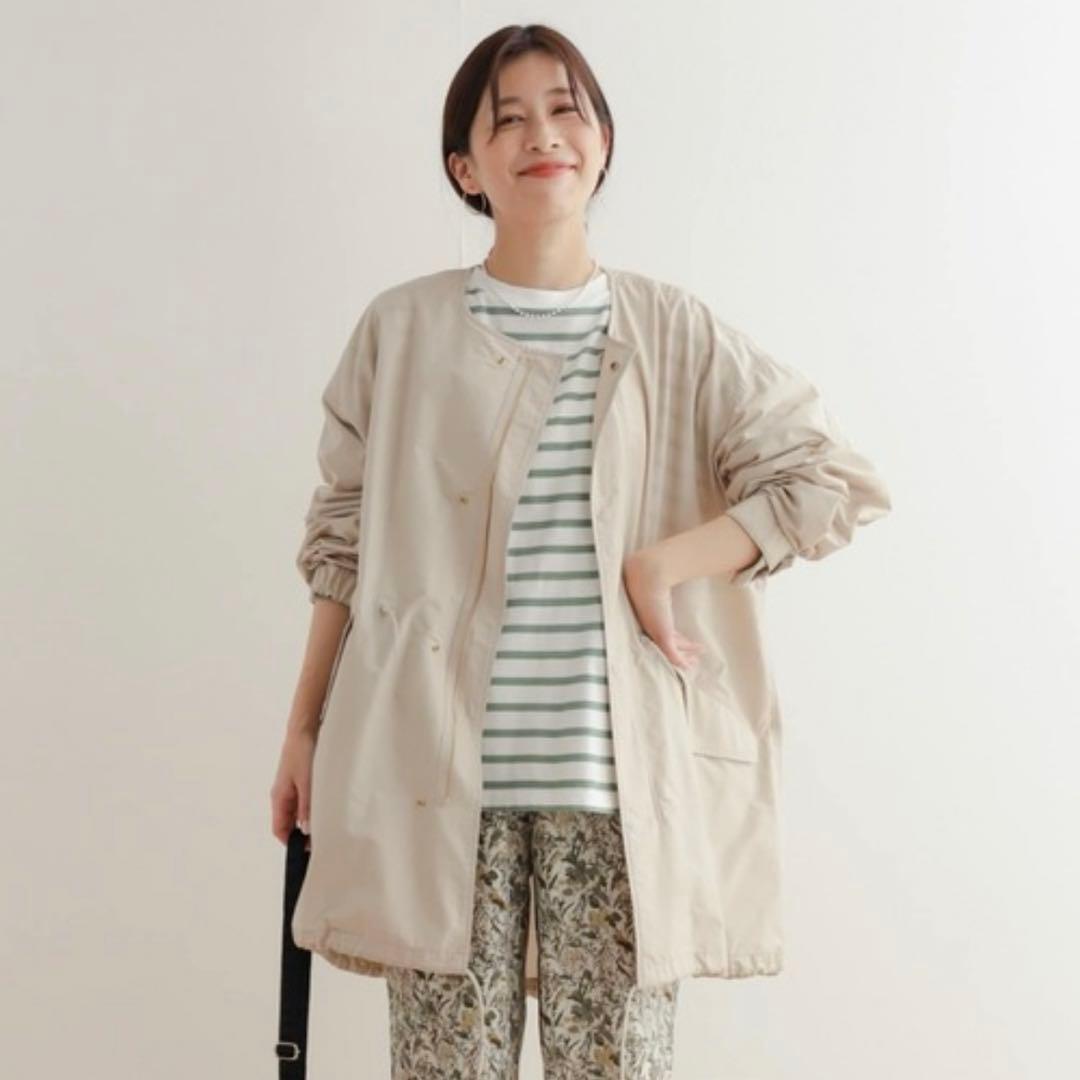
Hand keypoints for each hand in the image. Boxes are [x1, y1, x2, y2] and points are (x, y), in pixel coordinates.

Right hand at [270, 729, 316, 850]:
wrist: (304, 729)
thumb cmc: (302, 752)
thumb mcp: (307, 782)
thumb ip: (307, 806)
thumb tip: (307, 830)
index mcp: (279, 798)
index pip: (280, 829)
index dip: (291, 842)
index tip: (306, 850)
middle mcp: (283, 796)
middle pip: (289, 823)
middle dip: (303, 833)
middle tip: (321, 840)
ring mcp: (292, 788)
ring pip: (299, 812)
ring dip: (310, 820)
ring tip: (326, 825)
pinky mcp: (301, 781)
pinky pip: (305, 801)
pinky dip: (313, 807)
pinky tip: (326, 807)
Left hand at [622, 550, 704, 671]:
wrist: (647, 575)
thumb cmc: (650, 573)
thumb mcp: (657, 578)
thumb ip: (662, 577)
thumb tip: (670, 562)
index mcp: (648, 616)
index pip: (663, 632)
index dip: (676, 640)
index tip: (688, 643)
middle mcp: (650, 626)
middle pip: (667, 643)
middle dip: (682, 650)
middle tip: (694, 658)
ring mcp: (655, 632)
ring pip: (670, 652)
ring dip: (684, 657)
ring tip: (696, 660)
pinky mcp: (662, 635)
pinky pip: (672, 655)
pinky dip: (680, 661)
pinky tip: (690, 664)